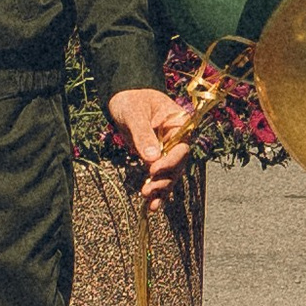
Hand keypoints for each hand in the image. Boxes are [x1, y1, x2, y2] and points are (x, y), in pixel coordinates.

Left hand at [108, 85, 196, 209]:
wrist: (123, 100)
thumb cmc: (131, 101)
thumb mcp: (134, 114)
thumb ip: (143, 134)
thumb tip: (152, 158)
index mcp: (180, 123)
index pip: (181, 146)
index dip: (170, 160)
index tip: (153, 169)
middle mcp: (178, 139)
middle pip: (178, 164)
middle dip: (164, 179)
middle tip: (148, 189)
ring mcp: (169, 150)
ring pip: (170, 174)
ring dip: (161, 188)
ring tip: (148, 199)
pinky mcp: (158, 160)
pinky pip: (160, 177)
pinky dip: (157, 191)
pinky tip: (152, 205)